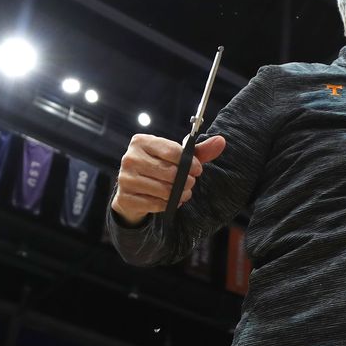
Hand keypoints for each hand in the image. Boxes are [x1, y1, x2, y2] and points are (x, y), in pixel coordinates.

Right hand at [111, 134, 226, 225]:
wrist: (133, 190)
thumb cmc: (158, 168)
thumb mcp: (177, 157)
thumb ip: (199, 151)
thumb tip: (221, 141)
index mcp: (142, 142)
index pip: (172, 151)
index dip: (190, 163)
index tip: (198, 169)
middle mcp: (129, 158)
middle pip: (169, 172)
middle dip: (186, 181)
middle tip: (191, 183)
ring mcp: (125, 179)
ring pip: (163, 190)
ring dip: (180, 194)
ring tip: (184, 193)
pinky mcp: (126, 198)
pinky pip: (155, 204)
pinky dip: (168, 204)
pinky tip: (171, 201)